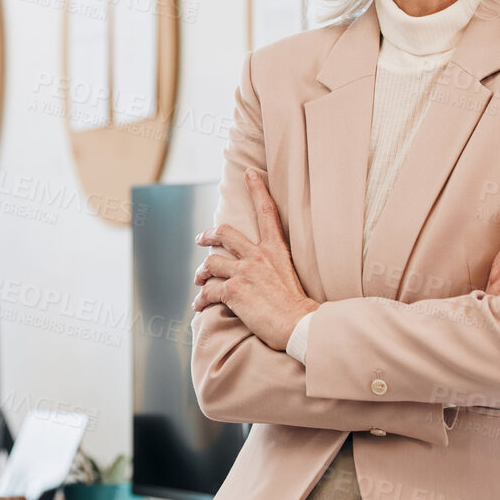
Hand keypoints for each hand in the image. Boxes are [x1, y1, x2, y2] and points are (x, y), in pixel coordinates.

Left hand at [193, 169, 318, 351]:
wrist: (299, 325)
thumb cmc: (297, 307)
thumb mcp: (289, 275)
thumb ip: (272, 267)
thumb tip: (259, 272)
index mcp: (275, 249)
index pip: (266, 212)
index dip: (257, 189)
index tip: (249, 174)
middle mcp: (258, 256)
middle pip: (225, 233)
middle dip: (208, 234)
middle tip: (201, 239)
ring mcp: (244, 272)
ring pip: (211, 263)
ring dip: (201, 273)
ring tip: (199, 281)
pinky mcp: (233, 290)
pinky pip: (209, 290)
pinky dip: (201, 299)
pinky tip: (199, 306)